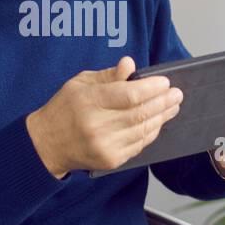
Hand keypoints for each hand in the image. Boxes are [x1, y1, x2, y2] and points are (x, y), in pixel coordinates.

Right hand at [26, 56, 183, 178]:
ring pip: (143, 130)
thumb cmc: (64, 108)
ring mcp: (105, 146)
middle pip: (141, 113)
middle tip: (177, 93)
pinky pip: (139, 144)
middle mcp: (97, 126)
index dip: (151, 88)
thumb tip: (130, 64)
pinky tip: (158, 121)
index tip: (165, 82)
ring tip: (173, 106)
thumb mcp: (80, 83)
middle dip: (163, 102)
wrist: (47, 144)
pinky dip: (151, 132)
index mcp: (88, 102)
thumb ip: (108, 75)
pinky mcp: (111, 160)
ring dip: (162, 117)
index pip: (129, 95)